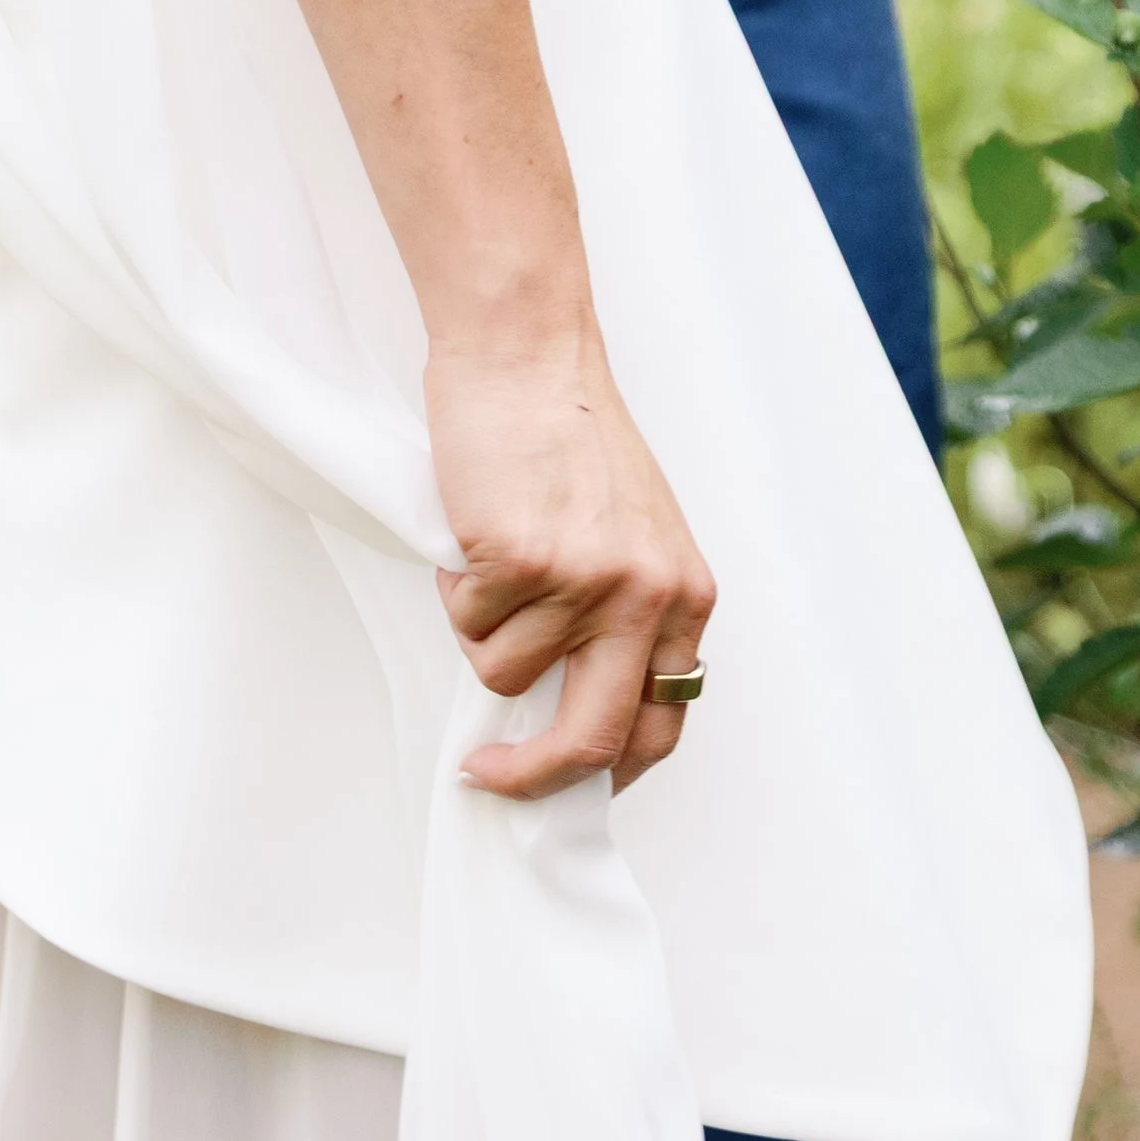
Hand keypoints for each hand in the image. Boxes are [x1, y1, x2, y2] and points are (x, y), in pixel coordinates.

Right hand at [427, 321, 715, 798]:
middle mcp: (647, 596)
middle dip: (532, 776)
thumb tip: (566, 710)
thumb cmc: (567, 440)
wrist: (527, 358)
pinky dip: (455, 589)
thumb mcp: (629, 541)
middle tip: (488, 773)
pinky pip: (468, 622)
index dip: (602, 771)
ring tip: (492, 560)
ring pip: (504, 672)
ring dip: (479, 628)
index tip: (556, 782)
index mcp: (684, 599)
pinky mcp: (524, 561)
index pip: (658, 724)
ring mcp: (587, 581)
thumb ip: (619, 622)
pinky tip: (476, 535)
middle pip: (591, 739)